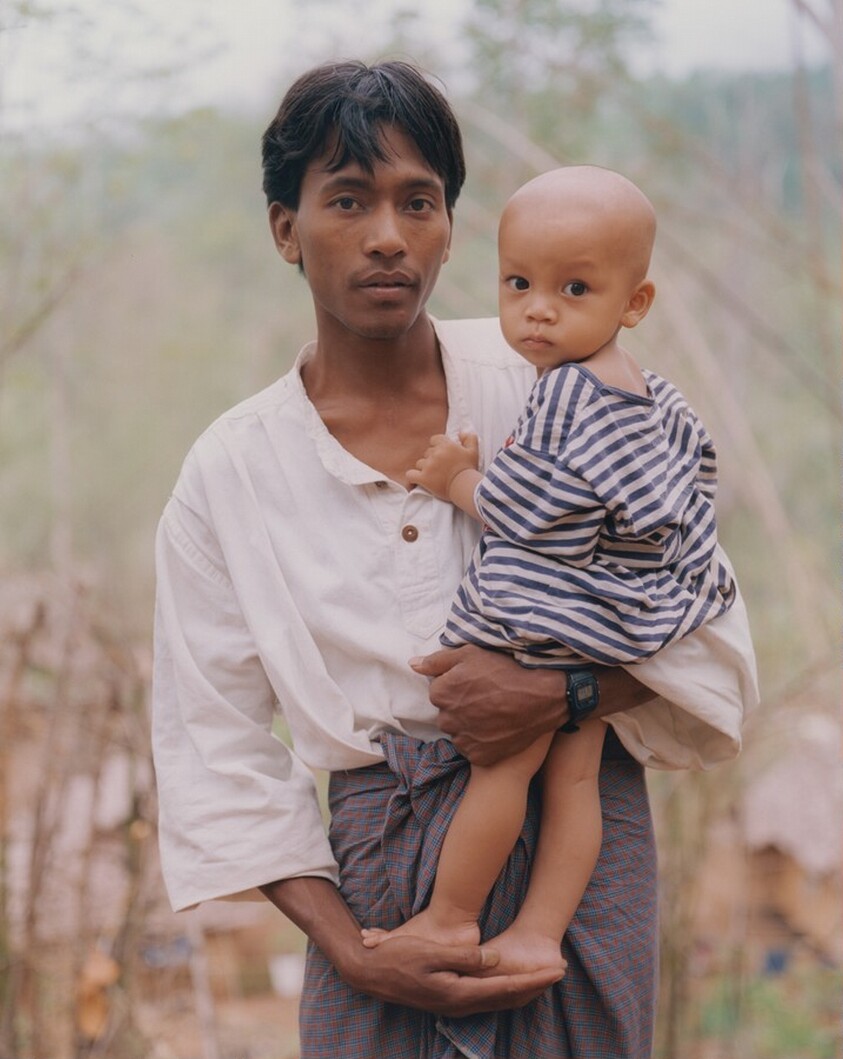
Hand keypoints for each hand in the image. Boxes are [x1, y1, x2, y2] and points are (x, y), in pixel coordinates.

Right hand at [339, 933, 563, 1015]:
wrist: (370, 972)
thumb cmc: (398, 957)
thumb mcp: (431, 953)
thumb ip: (465, 957)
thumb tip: (496, 960)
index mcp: (458, 992)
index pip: (505, 987)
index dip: (533, 979)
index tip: (556, 970)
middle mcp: (460, 1003)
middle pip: (506, 998)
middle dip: (535, 986)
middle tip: (560, 973)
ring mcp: (454, 1004)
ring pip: (497, 1001)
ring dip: (522, 991)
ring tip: (545, 980)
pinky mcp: (449, 999)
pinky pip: (485, 998)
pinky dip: (505, 992)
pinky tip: (511, 986)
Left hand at [407, 432, 478, 501]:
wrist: (465, 487)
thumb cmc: (469, 470)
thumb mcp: (473, 452)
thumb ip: (469, 438)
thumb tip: (461, 433)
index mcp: (446, 445)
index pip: (434, 440)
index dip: (437, 447)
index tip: (442, 455)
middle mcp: (436, 454)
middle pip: (427, 453)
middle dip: (432, 459)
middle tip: (440, 468)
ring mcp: (428, 466)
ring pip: (420, 463)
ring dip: (424, 469)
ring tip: (433, 476)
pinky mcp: (423, 478)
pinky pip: (410, 475)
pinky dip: (412, 478)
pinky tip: (417, 480)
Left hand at [410, 646, 566, 765]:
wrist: (540, 697)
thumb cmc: (505, 670)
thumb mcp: (470, 653)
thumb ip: (437, 660)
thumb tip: (412, 665)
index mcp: (441, 693)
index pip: (438, 691)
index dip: (457, 686)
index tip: (475, 683)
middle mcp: (447, 719)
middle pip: (447, 713)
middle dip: (460, 707)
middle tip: (485, 698)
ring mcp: (463, 739)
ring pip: (459, 732)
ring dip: (469, 725)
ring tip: (493, 713)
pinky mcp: (479, 755)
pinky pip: (472, 749)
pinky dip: (481, 741)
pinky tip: (496, 728)